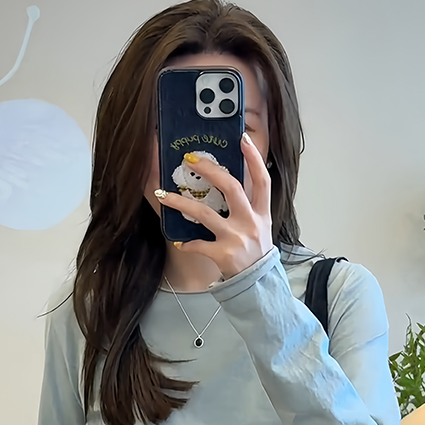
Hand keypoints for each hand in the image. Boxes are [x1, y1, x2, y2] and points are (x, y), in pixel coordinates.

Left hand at [155, 132, 272, 279]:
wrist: (259, 285)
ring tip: (162, 195)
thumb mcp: (261, 226)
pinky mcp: (223, 255)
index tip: (241, 138)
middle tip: (189, 160)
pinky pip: (198, 245)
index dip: (253, 158)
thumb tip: (228, 182)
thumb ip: (249, 205)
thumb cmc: (256, 253)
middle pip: (231, 188)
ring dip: (180, 203)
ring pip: (204, 214)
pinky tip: (179, 241)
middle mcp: (250, 222)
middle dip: (209, 170)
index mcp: (262, 212)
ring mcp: (236, 238)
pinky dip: (187, 243)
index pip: (262, 179)